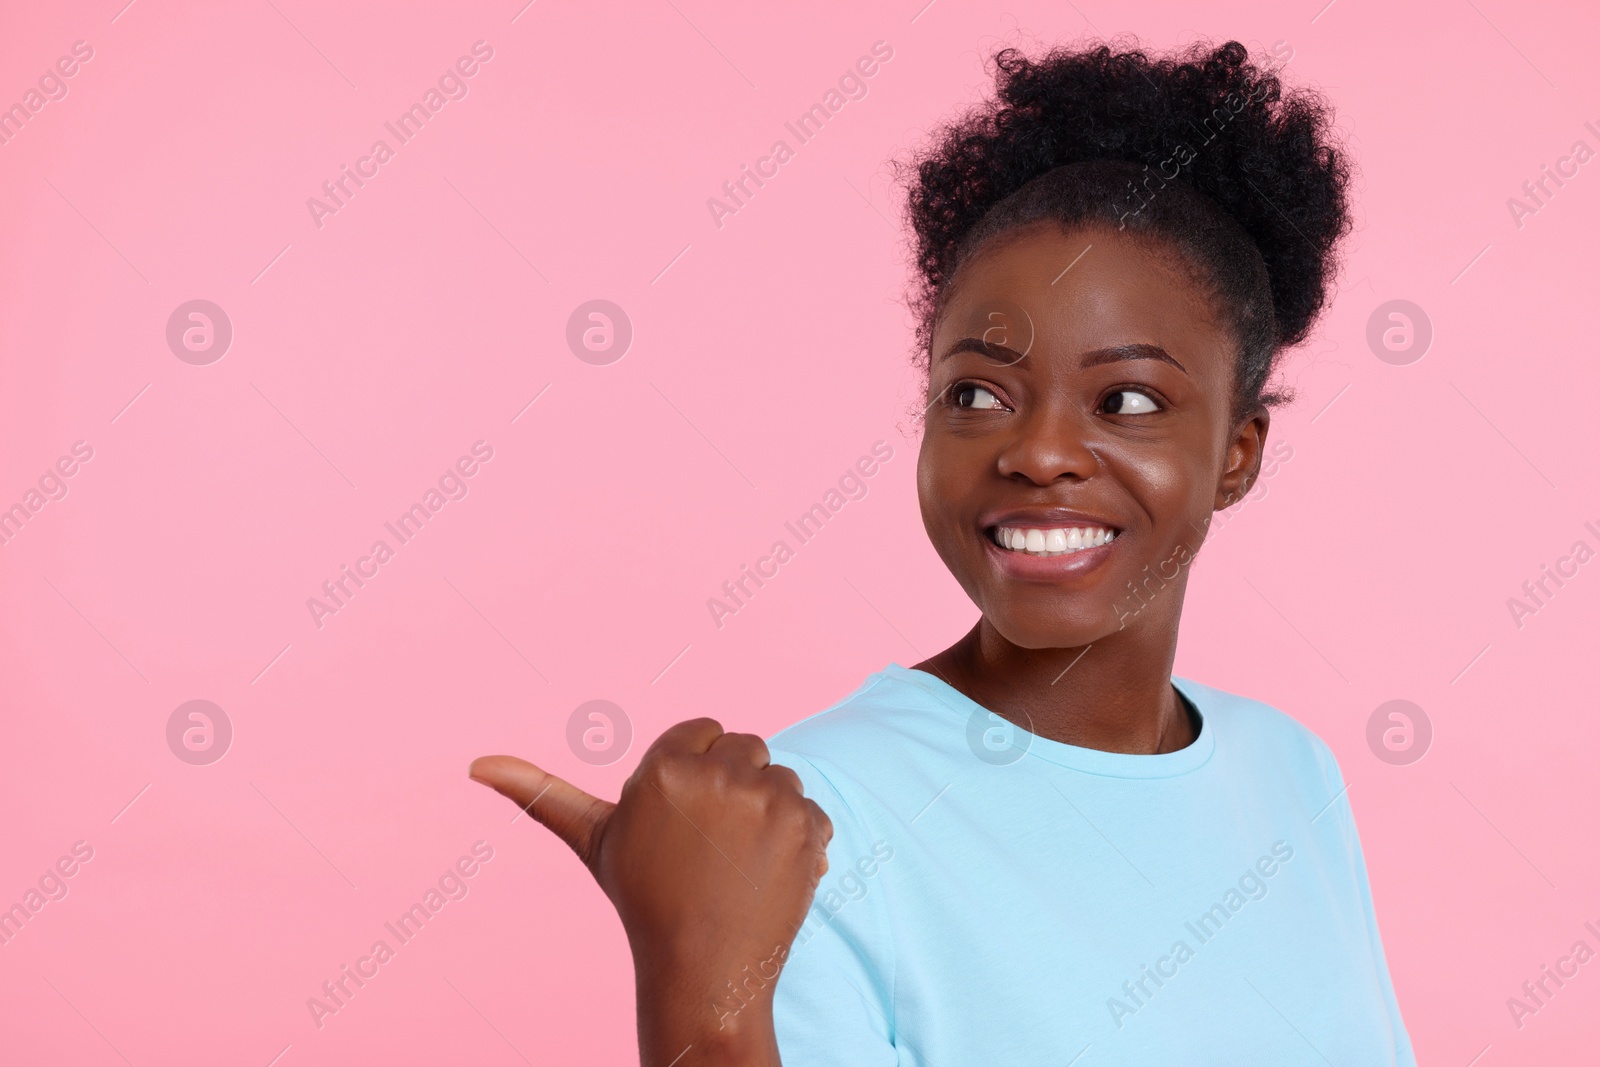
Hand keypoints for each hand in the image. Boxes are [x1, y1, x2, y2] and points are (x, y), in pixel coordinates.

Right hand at [469, 718, 832, 1065]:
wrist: (704, 970)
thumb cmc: (645, 900)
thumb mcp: (595, 841)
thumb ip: (542, 794)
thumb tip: (476, 765)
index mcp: (663, 767)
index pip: (703, 731)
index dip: (696, 773)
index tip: (685, 819)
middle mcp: (716, 774)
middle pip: (745, 746)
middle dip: (734, 784)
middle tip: (712, 843)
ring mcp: (766, 799)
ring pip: (780, 774)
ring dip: (768, 808)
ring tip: (738, 860)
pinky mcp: (805, 825)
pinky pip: (812, 809)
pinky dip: (800, 838)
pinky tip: (770, 872)